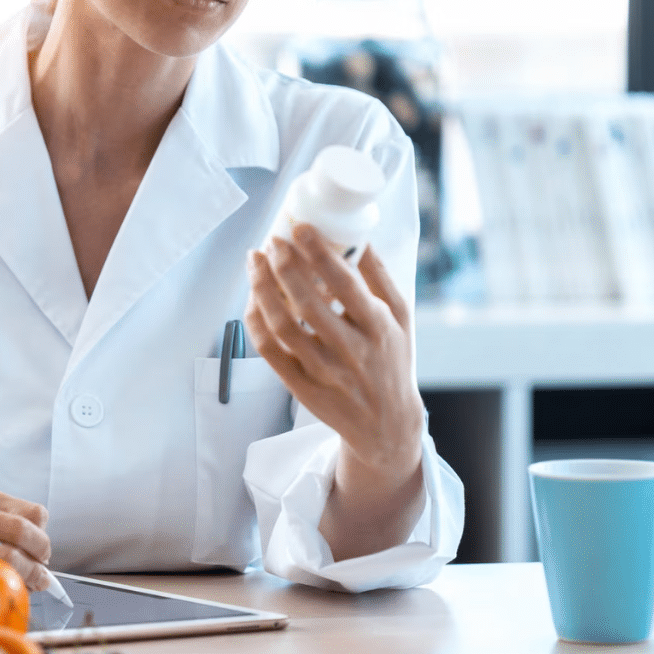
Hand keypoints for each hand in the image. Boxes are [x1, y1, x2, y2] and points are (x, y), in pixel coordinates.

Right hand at [0, 490, 53, 590]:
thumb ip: (11, 515)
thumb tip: (43, 543)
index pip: (18, 523)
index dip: (40, 538)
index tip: (43, 549)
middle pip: (12, 547)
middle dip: (38, 562)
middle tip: (43, 571)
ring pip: (1, 570)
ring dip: (26, 579)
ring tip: (31, 582)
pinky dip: (4, 591)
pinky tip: (6, 590)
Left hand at [243, 224, 423, 481]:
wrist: (385, 425)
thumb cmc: (392, 361)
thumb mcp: (401, 317)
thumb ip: (380, 276)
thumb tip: (360, 236)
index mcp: (378, 328)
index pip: (344, 284)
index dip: (318, 253)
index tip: (299, 227)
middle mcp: (351, 352)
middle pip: (308, 304)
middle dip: (284, 266)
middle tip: (271, 241)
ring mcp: (324, 373)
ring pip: (283, 327)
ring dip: (262, 290)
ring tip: (254, 262)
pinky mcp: (302, 388)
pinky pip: (270, 352)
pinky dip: (256, 323)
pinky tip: (252, 299)